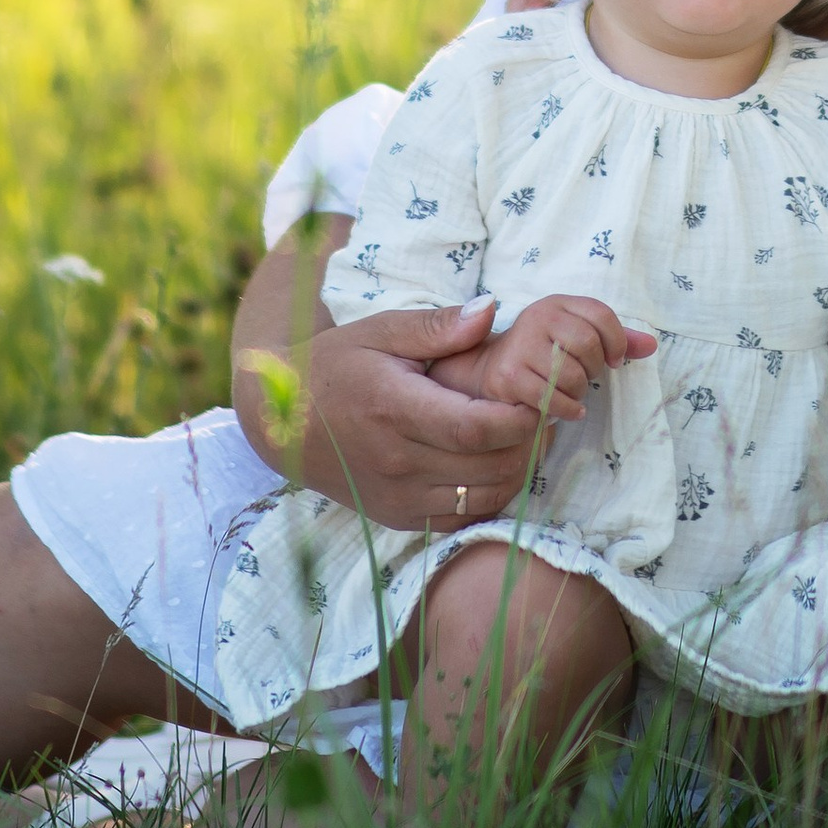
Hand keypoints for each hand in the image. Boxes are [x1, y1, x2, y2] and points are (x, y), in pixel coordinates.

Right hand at [248, 301, 547, 535]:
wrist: (282, 421)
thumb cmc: (337, 365)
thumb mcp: (381, 331)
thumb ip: (439, 325)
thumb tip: (493, 309)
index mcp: (395, 409)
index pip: (478, 426)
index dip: (522, 416)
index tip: (541, 395)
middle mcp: (397, 462)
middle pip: (490, 465)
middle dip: (530, 441)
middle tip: (545, 413)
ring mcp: (397, 496)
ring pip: (483, 497)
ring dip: (516, 470)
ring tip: (525, 436)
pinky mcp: (397, 517)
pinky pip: (461, 518)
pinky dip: (490, 495)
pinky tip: (495, 464)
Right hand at [435, 295, 659, 459]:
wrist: (486, 374)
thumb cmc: (540, 358)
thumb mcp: (574, 339)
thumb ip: (615, 340)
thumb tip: (652, 346)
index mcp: (555, 303)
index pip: (601, 314)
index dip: (616, 341)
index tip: (614, 361)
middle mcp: (536, 317)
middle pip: (588, 344)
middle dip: (594, 369)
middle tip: (585, 379)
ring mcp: (519, 346)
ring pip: (572, 374)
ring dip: (579, 393)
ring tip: (569, 394)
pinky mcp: (508, 377)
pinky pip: (553, 399)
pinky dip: (567, 410)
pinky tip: (565, 410)